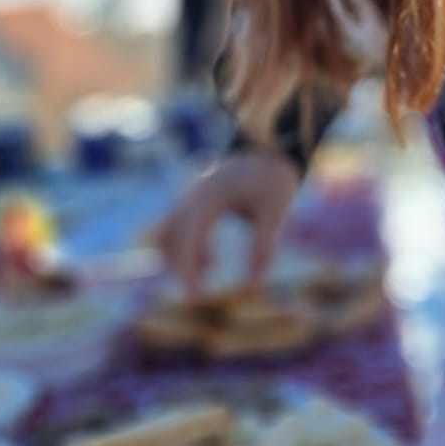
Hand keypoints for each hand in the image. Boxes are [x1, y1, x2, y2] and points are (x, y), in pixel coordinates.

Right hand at [157, 149, 298, 293]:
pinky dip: (189, 250)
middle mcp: (192, 195)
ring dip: (183, 259)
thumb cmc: (273, 179)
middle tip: (197, 296)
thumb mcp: (275, 213)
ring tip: (211, 272)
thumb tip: (253, 286)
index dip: (186, 269)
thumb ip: (264, 248)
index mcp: (208, 195)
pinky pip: (179, 230)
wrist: (268, 148)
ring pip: (169, 235)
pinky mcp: (193, 203)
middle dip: (180, 269)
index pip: (186, 237)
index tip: (195, 297)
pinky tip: (211, 262)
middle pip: (169, 238)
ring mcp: (190, 198)